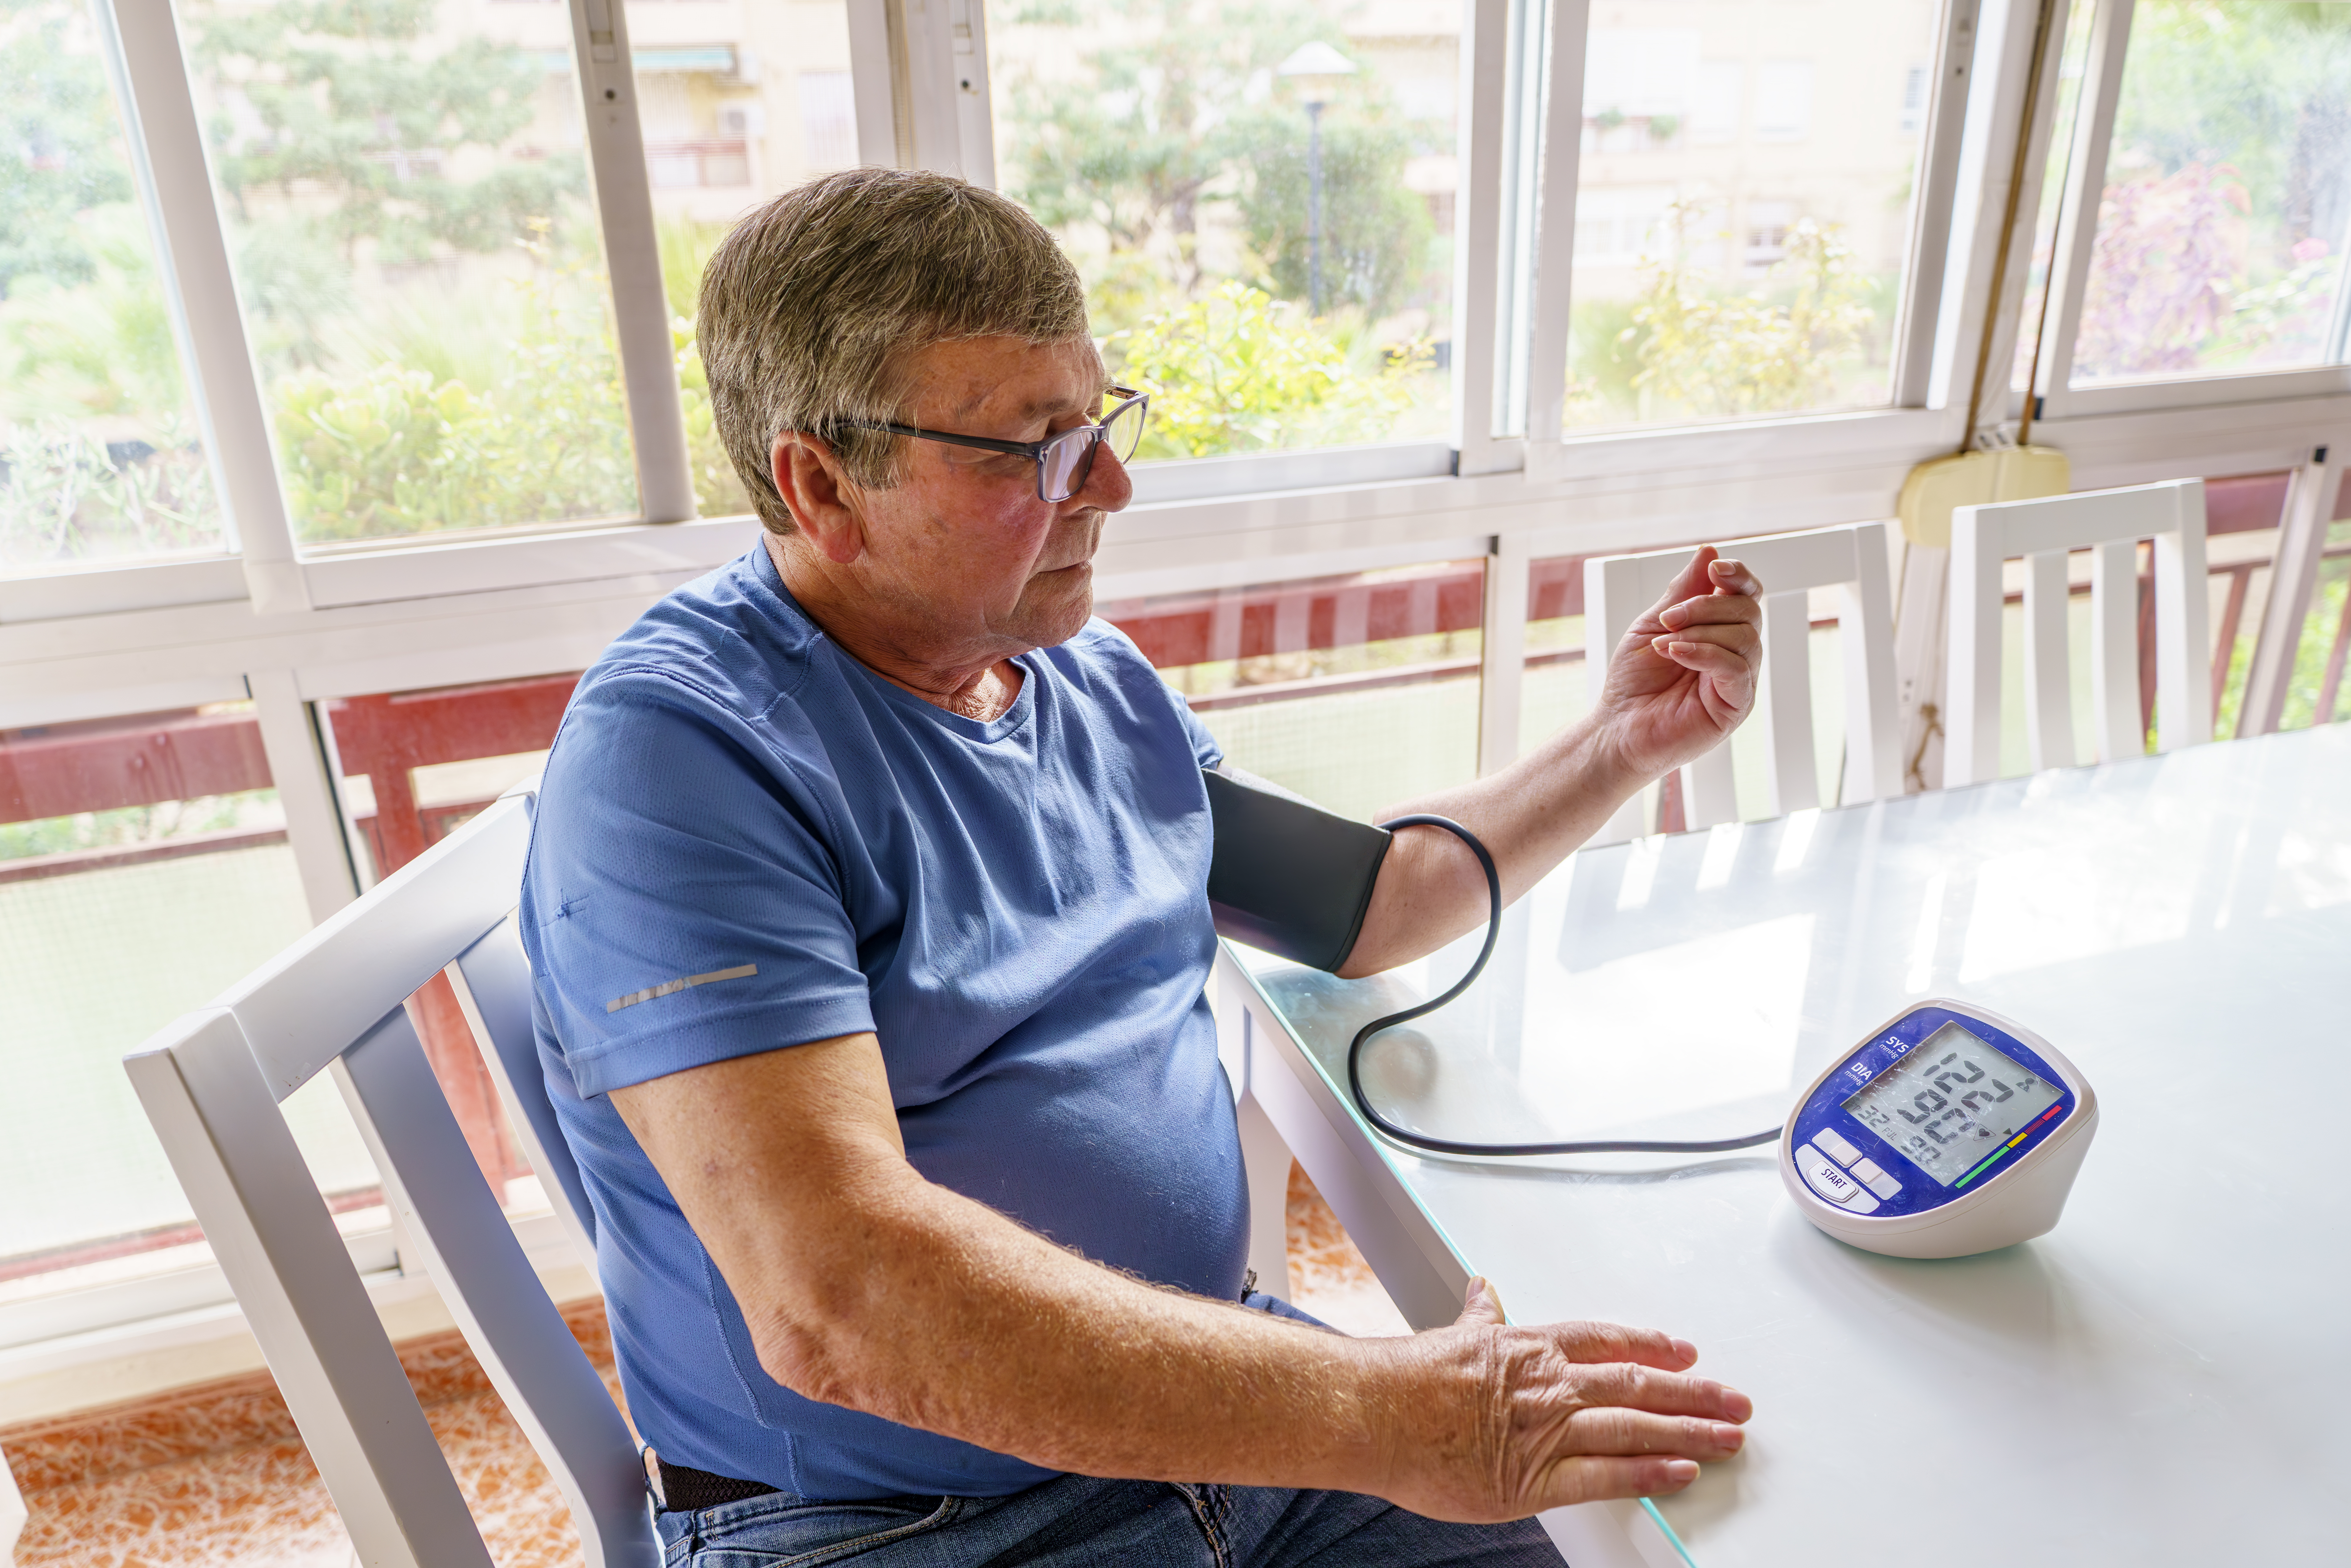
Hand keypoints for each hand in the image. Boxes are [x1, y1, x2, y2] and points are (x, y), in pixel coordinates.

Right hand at [1372, 1278, 1749, 1522]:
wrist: (1378, 1412)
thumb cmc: (1411, 1376)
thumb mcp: (1456, 1333)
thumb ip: (1480, 1314)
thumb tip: (1483, 1288)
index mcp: (1533, 1348)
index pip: (1610, 1340)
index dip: (1655, 1344)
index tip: (1688, 1351)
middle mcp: (1551, 1385)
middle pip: (1640, 1384)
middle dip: (1696, 1393)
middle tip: (1736, 1400)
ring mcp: (1548, 1432)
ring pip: (1635, 1427)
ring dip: (1690, 1431)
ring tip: (1729, 1436)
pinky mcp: (1535, 1481)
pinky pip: (1606, 1476)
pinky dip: (1649, 1473)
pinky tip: (1682, 1472)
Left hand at [1590, 546, 1762, 783]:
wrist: (1618, 727)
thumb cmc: (1634, 680)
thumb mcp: (1653, 624)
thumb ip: (1683, 591)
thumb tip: (1709, 551)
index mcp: (1720, 631)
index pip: (1747, 594)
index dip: (1738, 576)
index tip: (1715, 567)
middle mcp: (1737, 653)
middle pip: (1747, 610)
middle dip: (1705, 606)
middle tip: (1668, 619)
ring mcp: (1740, 680)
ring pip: (1744, 637)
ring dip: (1699, 632)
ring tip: (1664, 643)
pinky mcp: (1737, 705)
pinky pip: (1736, 668)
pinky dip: (1704, 653)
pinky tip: (1674, 652)